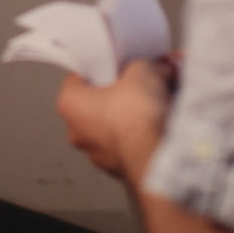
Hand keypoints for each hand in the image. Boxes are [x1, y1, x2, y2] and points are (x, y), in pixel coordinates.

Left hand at [56, 57, 179, 183]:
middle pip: (99, 101)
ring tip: (159, 101)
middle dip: (123, 91)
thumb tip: (155, 67)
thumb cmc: (136, 118)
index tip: (118, 64)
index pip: (79, 77)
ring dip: (136, 114)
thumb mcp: (142, 70)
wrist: (157, 157)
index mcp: (70, 104)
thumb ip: (145, 65)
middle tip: (143, 80)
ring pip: (116, 125)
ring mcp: (99, 154)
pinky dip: (145, 134)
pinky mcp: (121, 168)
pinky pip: (132, 143)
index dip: (102, 67)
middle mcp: (78, 132)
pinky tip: (163, 123)